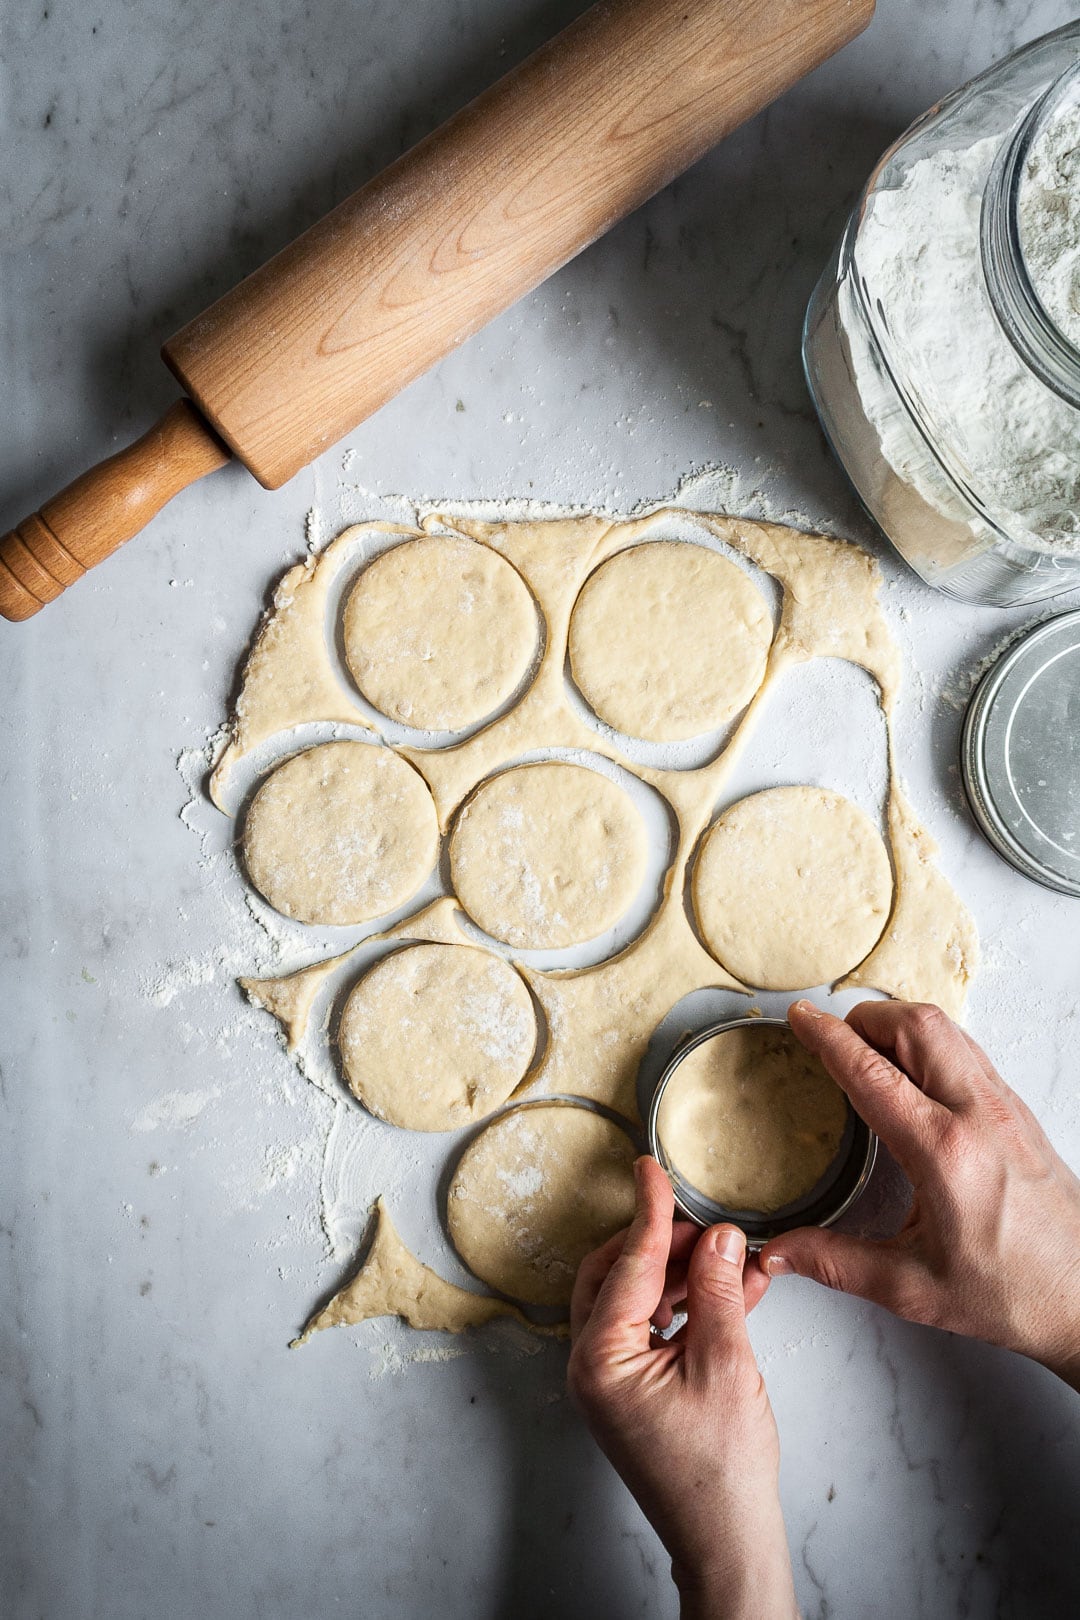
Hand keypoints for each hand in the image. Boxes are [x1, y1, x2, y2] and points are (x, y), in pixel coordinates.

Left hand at [568, 1156, 797, 1619]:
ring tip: (734, 1258)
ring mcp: (611, 1378)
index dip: (649, 1212)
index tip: (651, 1167)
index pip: (627, 1264)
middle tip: (709, 1225)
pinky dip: (690, 1305)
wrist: (726, 1541)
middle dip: (666, 1244)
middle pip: (619, 1274)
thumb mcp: (726, 1364)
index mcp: (600, 1358)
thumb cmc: (720, 1472)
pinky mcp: (634, 1388)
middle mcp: (593, 1365)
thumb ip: (718, 1290)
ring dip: (685, 1274)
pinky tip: (734, 1288)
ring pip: (638, 1297)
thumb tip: (719, 1235)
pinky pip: (654, 1327)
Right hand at [763, 1000, 1079, 1387]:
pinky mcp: (1019, 1112)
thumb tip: (780, 1253)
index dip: (828, 1039)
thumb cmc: (1015, 1293)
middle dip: (864, 1018)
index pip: (872, 1072)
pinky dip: (930, 1045)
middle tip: (831, 1036)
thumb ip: (836, 1263)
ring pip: (946, 1029)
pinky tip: (912, 1076)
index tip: (802, 1019)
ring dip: (899, 1026)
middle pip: (915, 1025)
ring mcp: (1005, 1107)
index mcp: (944, 1152)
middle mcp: (979, 1115)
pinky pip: (967, 1051)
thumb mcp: (913, 1288)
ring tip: (866, 1049)